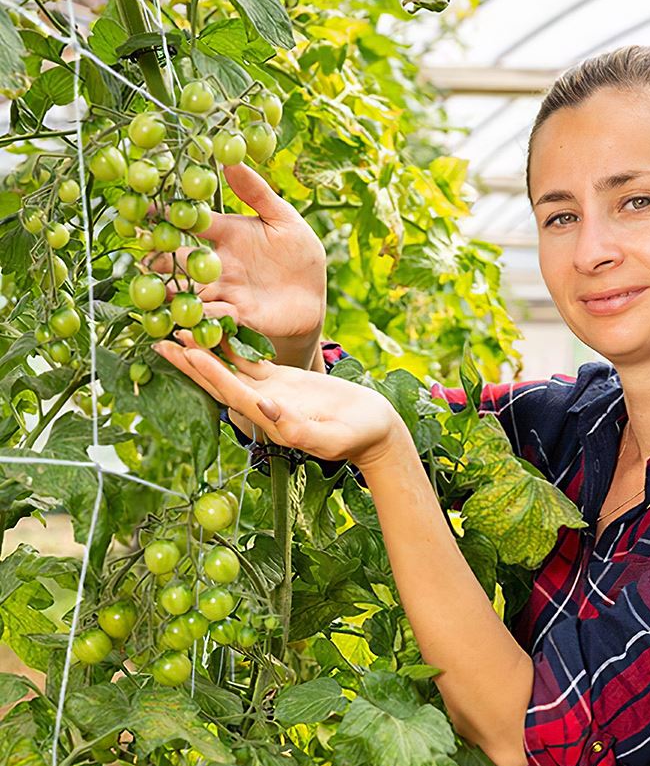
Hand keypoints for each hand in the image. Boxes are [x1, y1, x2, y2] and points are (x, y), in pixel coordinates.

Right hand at [151, 164, 326, 369]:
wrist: (312, 297)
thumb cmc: (299, 254)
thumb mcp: (284, 220)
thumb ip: (257, 194)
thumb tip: (232, 159)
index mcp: (227, 234)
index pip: (192, 221)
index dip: (169, 215)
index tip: (142, 208)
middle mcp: (218, 263)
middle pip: (181, 259)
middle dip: (159, 259)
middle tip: (140, 256)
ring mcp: (225, 291)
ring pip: (190, 291)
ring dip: (171, 293)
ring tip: (153, 294)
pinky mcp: (237, 316)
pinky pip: (214, 317)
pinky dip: (201, 318)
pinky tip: (188, 319)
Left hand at [154, 332, 404, 469]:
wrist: (375, 431)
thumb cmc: (359, 436)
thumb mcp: (332, 438)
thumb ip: (299, 429)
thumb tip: (266, 409)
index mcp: (272, 418)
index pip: (233, 393)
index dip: (208, 373)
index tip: (185, 352)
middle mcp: (263, 404)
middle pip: (219, 380)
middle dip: (189, 361)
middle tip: (158, 339)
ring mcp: (271, 391)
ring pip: (229, 368)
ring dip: (204, 350)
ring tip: (177, 328)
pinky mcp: (281, 380)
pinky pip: (251, 360)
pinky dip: (232, 345)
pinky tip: (215, 327)